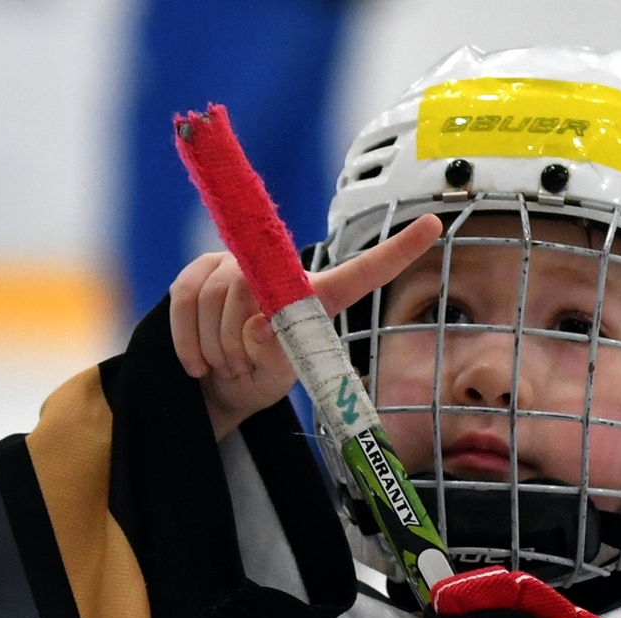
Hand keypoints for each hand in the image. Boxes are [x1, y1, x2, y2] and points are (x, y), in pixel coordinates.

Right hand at [169, 215, 442, 438]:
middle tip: (243, 366)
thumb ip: (275, 353)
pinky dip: (189, 342)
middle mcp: (278, 271)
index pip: (361, 271)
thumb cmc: (259, 378)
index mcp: (315, 296)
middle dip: (240, 339)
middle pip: (252, 286)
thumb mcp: (277, 374)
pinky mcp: (195, 273)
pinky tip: (199, 365)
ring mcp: (233, 266)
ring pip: (215, 296)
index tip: (436, 224)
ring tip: (226, 365)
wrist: (215, 390)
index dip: (397, 250)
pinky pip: (184, 301)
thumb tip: (257, 328)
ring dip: (216, 346)